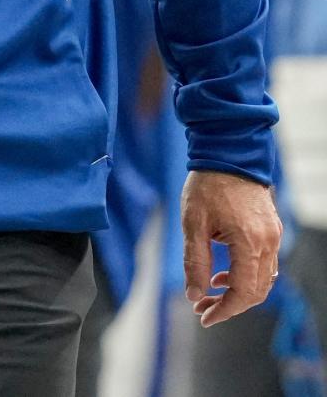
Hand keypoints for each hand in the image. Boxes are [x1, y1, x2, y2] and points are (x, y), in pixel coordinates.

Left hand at [181, 169, 282, 327]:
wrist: (229, 150)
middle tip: (202, 306)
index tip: (204, 317)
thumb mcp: (193, 223)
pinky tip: (224, 272)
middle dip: (229, 305)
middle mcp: (268, 243)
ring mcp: (273, 235)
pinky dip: (247, 275)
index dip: (224, 311)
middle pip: (256, 291)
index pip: (243, 293)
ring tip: (210, 289)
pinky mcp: (271, 228)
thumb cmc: (208, 183)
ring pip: (263, 280)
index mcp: (249, 243)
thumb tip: (194, 294)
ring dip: (238, 291)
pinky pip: (265, 263)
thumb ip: (196, 261)